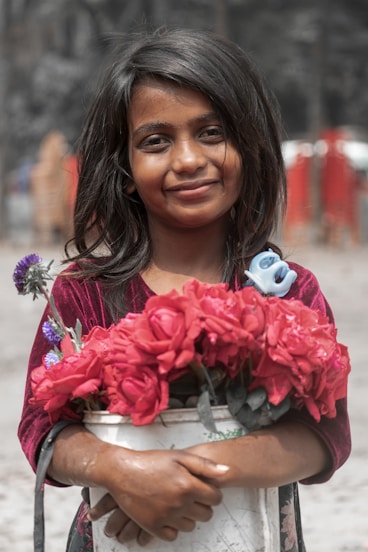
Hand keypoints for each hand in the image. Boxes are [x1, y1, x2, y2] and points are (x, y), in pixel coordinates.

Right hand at [95, 446, 228, 541]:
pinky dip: (172, 526)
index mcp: (188, 485)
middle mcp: (179, 503)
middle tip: (190, 494)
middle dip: (201, 505)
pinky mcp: (153, 526)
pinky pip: (173, 535)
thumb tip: (226, 472)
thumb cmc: (150, 462)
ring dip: (187, 516)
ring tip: (176, 501)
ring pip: (190, 526)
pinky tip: (167, 512)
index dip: (212, 493)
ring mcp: (166, 517)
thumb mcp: (180, 456)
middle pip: (206, 515)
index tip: (204, 489)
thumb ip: (205, 465)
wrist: (122, 471)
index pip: (216, 499)